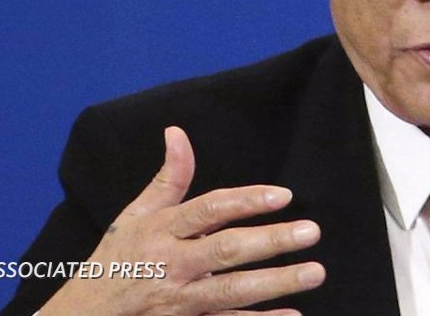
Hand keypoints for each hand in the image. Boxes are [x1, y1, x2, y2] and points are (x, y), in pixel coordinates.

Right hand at [39, 126, 324, 315]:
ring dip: (275, 283)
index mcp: (161, 231)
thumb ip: (168, 177)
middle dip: (270, 241)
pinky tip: (292, 315)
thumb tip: (177, 132)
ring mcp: (179, 301)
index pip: (208, 211)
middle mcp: (171, 265)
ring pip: (232, 292)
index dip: (245, 200)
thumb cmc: (115, 260)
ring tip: (314, 272)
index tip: (284, 195)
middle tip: (311, 231)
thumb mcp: (135, 215)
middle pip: (225, 251)